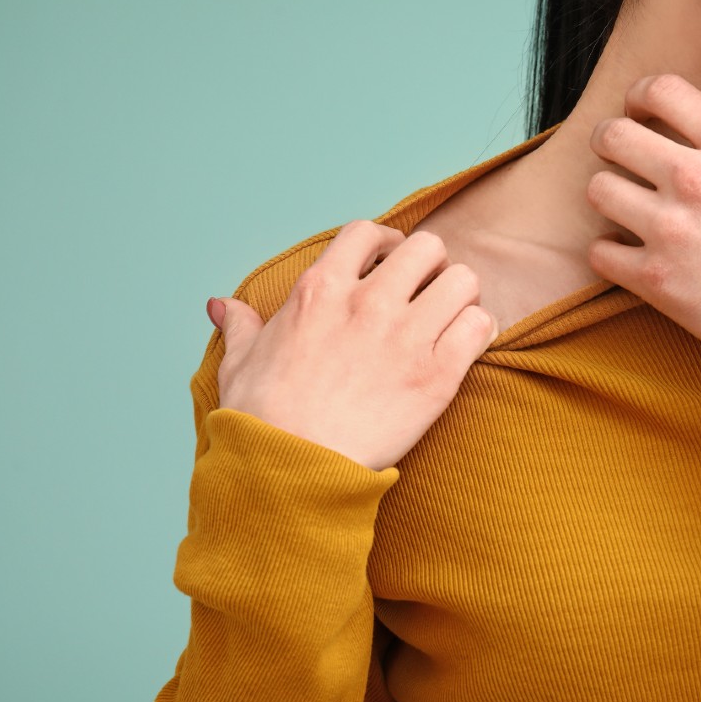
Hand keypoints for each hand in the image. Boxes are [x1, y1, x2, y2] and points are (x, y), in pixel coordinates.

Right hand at [205, 220, 498, 470]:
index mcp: (321, 290)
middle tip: (426, 292)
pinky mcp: (437, 375)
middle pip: (426, 247)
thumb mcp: (241, 361)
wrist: (291, 469)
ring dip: (460, 295)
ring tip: (450, 317)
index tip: (388, 262)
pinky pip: (481, 325)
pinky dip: (479, 330)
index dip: (385, 242)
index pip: (367, 232)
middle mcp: (368, 303)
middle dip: (430, 265)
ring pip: (463, 279)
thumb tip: (220, 306)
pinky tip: (465, 346)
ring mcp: (405, 337)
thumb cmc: (262, 418)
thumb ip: (241, 325)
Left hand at [584, 74, 700, 394]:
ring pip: (597, 189)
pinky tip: (630, 257)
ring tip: (627, 210)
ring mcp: (672, 230)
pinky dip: (610, 255)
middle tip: (618, 159)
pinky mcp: (655, 279)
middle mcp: (698, 180)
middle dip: (609, 143)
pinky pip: (599, 251)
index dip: (639, 97)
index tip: (639, 113)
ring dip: (608, 198)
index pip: (662, 89)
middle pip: (613, 134)